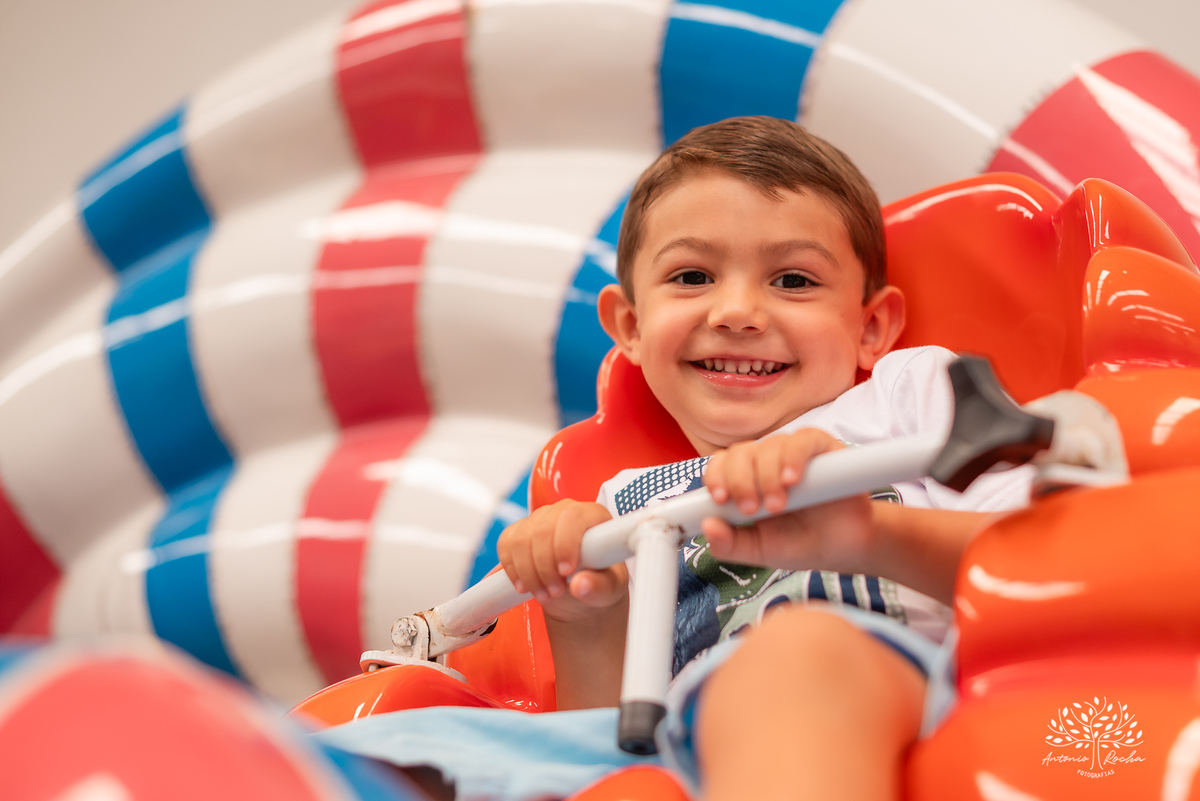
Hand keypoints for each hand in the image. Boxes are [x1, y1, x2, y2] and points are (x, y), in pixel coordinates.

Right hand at [496, 500, 628, 622]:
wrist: (580, 587)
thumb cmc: (600, 582)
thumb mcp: (609, 589)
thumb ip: (599, 587)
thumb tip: (580, 585)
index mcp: (593, 515)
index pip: (572, 517)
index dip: (565, 543)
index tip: (566, 572)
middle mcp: (564, 510)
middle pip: (542, 529)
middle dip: (544, 566)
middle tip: (555, 592)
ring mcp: (539, 518)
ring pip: (520, 539)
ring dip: (528, 572)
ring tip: (543, 594)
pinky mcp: (519, 530)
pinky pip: (505, 544)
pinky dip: (512, 569)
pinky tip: (525, 586)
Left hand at [701, 429, 875, 572]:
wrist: (843, 549)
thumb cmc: (799, 544)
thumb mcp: (758, 550)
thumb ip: (729, 544)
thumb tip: (707, 526)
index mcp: (746, 480)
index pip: (722, 464)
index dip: (716, 477)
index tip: (720, 500)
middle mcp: (766, 461)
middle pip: (740, 453)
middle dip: (740, 481)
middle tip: (751, 510)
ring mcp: (794, 452)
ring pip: (768, 446)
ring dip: (766, 476)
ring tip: (777, 505)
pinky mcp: (822, 447)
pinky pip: (802, 440)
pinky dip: (793, 457)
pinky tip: (791, 480)